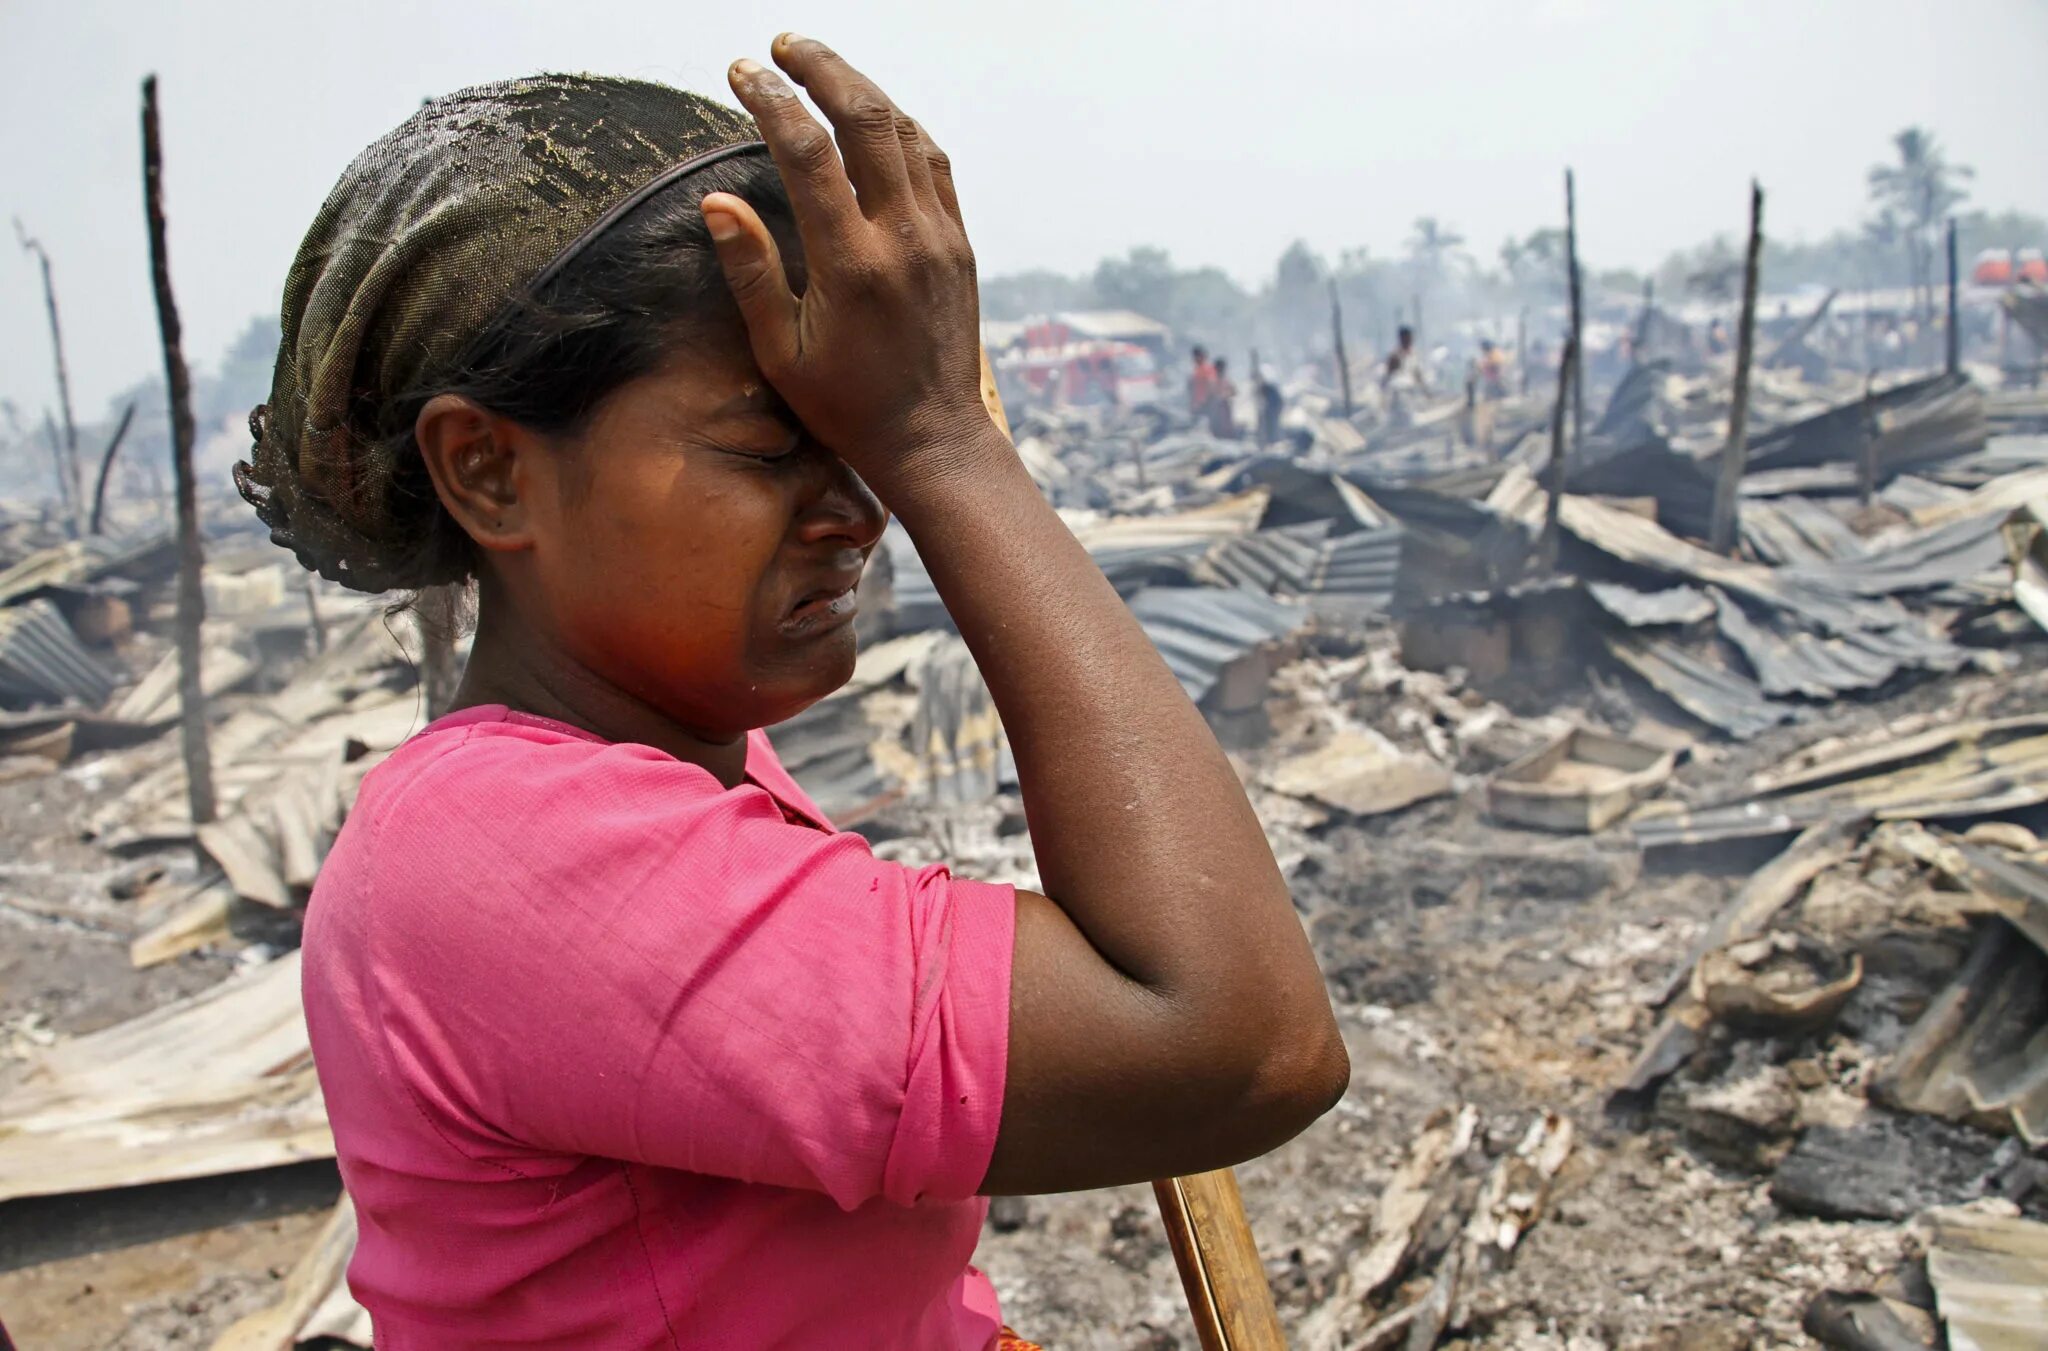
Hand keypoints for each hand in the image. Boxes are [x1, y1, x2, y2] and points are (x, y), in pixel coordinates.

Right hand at [703, 35, 997, 499]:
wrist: (933, 441)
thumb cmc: (848, 407)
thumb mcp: (783, 353)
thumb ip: (751, 272)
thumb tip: (715, 202)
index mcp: (853, 266)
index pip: (808, 154)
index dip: (772, 101)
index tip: (742, 72)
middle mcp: (903, 240)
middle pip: (866, 120)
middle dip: (823, 69)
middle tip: (783, 46)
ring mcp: (940, 238)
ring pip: (906, 132)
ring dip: (864, 90)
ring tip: (821, 68)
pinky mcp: (959, 244)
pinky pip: (935, 163)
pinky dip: (901, 127)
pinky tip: (873, 115)